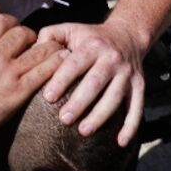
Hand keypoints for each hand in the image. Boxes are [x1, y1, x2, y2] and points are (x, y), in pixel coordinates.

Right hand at [0, 14, 65, 141]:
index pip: (2, 22)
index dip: (14, 23)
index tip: (18, 30)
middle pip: (24, 33)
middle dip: (34, 37)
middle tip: (38, 46)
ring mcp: (9, 72)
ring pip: (40, 49)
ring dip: (51, 49)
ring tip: (59, 53)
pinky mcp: (19, 91)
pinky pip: (44, 72)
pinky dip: (56, 66)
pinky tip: (64, 65)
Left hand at [37, 22, 148, 146]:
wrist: (127, 34)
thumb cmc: (90, 37)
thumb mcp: (70, 29)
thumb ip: (49, 36)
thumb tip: (31, 52)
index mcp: (93, 45)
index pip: (75, 64)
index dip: (62, 80)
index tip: (48, 97)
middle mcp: (112, 59)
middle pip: (96, 82)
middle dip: (80, 102)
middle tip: (64, 119)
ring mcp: (128, 73)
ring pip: (115, 97)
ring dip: (100, 116)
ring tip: (84, 131)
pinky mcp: (139, 85)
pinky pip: (137, 107)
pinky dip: (131, 125)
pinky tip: (120, 142)